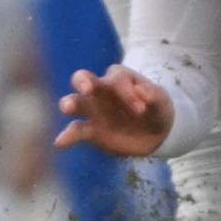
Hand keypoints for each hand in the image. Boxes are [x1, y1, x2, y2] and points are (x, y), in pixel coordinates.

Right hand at [56, 65, 174, 156]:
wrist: (155, 133)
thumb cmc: (155, 109)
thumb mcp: (160, 101)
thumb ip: (153, 95)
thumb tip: (144, 91)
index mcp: (119, 78)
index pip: (116, 78)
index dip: (126, 92)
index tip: (141, 110)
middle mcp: (101, 90)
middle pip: (85, 78)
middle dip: (84, 81)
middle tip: (87, 88)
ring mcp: (94, 110)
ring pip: (76, 102)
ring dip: (70, 103)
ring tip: (67, 108)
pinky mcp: (91, 130)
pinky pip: (76, 130)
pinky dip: (67, 135)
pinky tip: (60, 142)